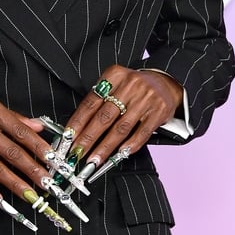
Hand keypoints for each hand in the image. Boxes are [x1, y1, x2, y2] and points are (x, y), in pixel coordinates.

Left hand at [65, 65, 183, 167]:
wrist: (166, 82)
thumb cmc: (134, 87)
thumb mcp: (115, 84)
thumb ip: (99, 102)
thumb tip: (78, 129)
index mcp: (114, 75)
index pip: (91, 102)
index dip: (78, 122)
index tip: (68, 137)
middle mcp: (130, 85)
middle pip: (104, 116)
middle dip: (88, 138)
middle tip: (77, 153)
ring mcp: (146, 98)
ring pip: (121, 128)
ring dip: (105, 147)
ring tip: (94, 160)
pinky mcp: (159, 111)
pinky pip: (141, 133)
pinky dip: (129, 146)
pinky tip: (119, 155)